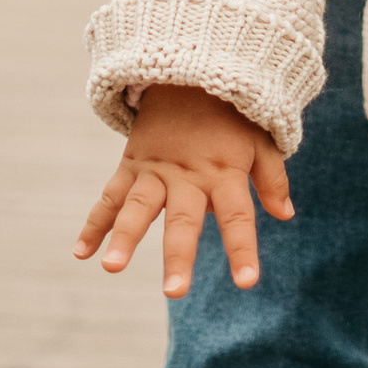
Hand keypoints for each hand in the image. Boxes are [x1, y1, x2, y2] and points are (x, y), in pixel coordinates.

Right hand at [75, 83, 292, 298]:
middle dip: (178, 256)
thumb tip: (285, 214)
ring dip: (124, 237)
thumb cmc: (232, 117)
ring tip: (111, 267)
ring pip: (138, 206)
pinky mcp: (131, 165)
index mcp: (223, 171)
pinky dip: (94, 223)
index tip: (246, 282)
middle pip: (183, 219)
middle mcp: (188, 174)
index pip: (237, 216)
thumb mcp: (261, 140)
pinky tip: (81, 252)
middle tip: (174, 293)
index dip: (242, 248)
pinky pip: (110, 196)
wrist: (190, 74)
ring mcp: (155, 170)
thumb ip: (272, 177)